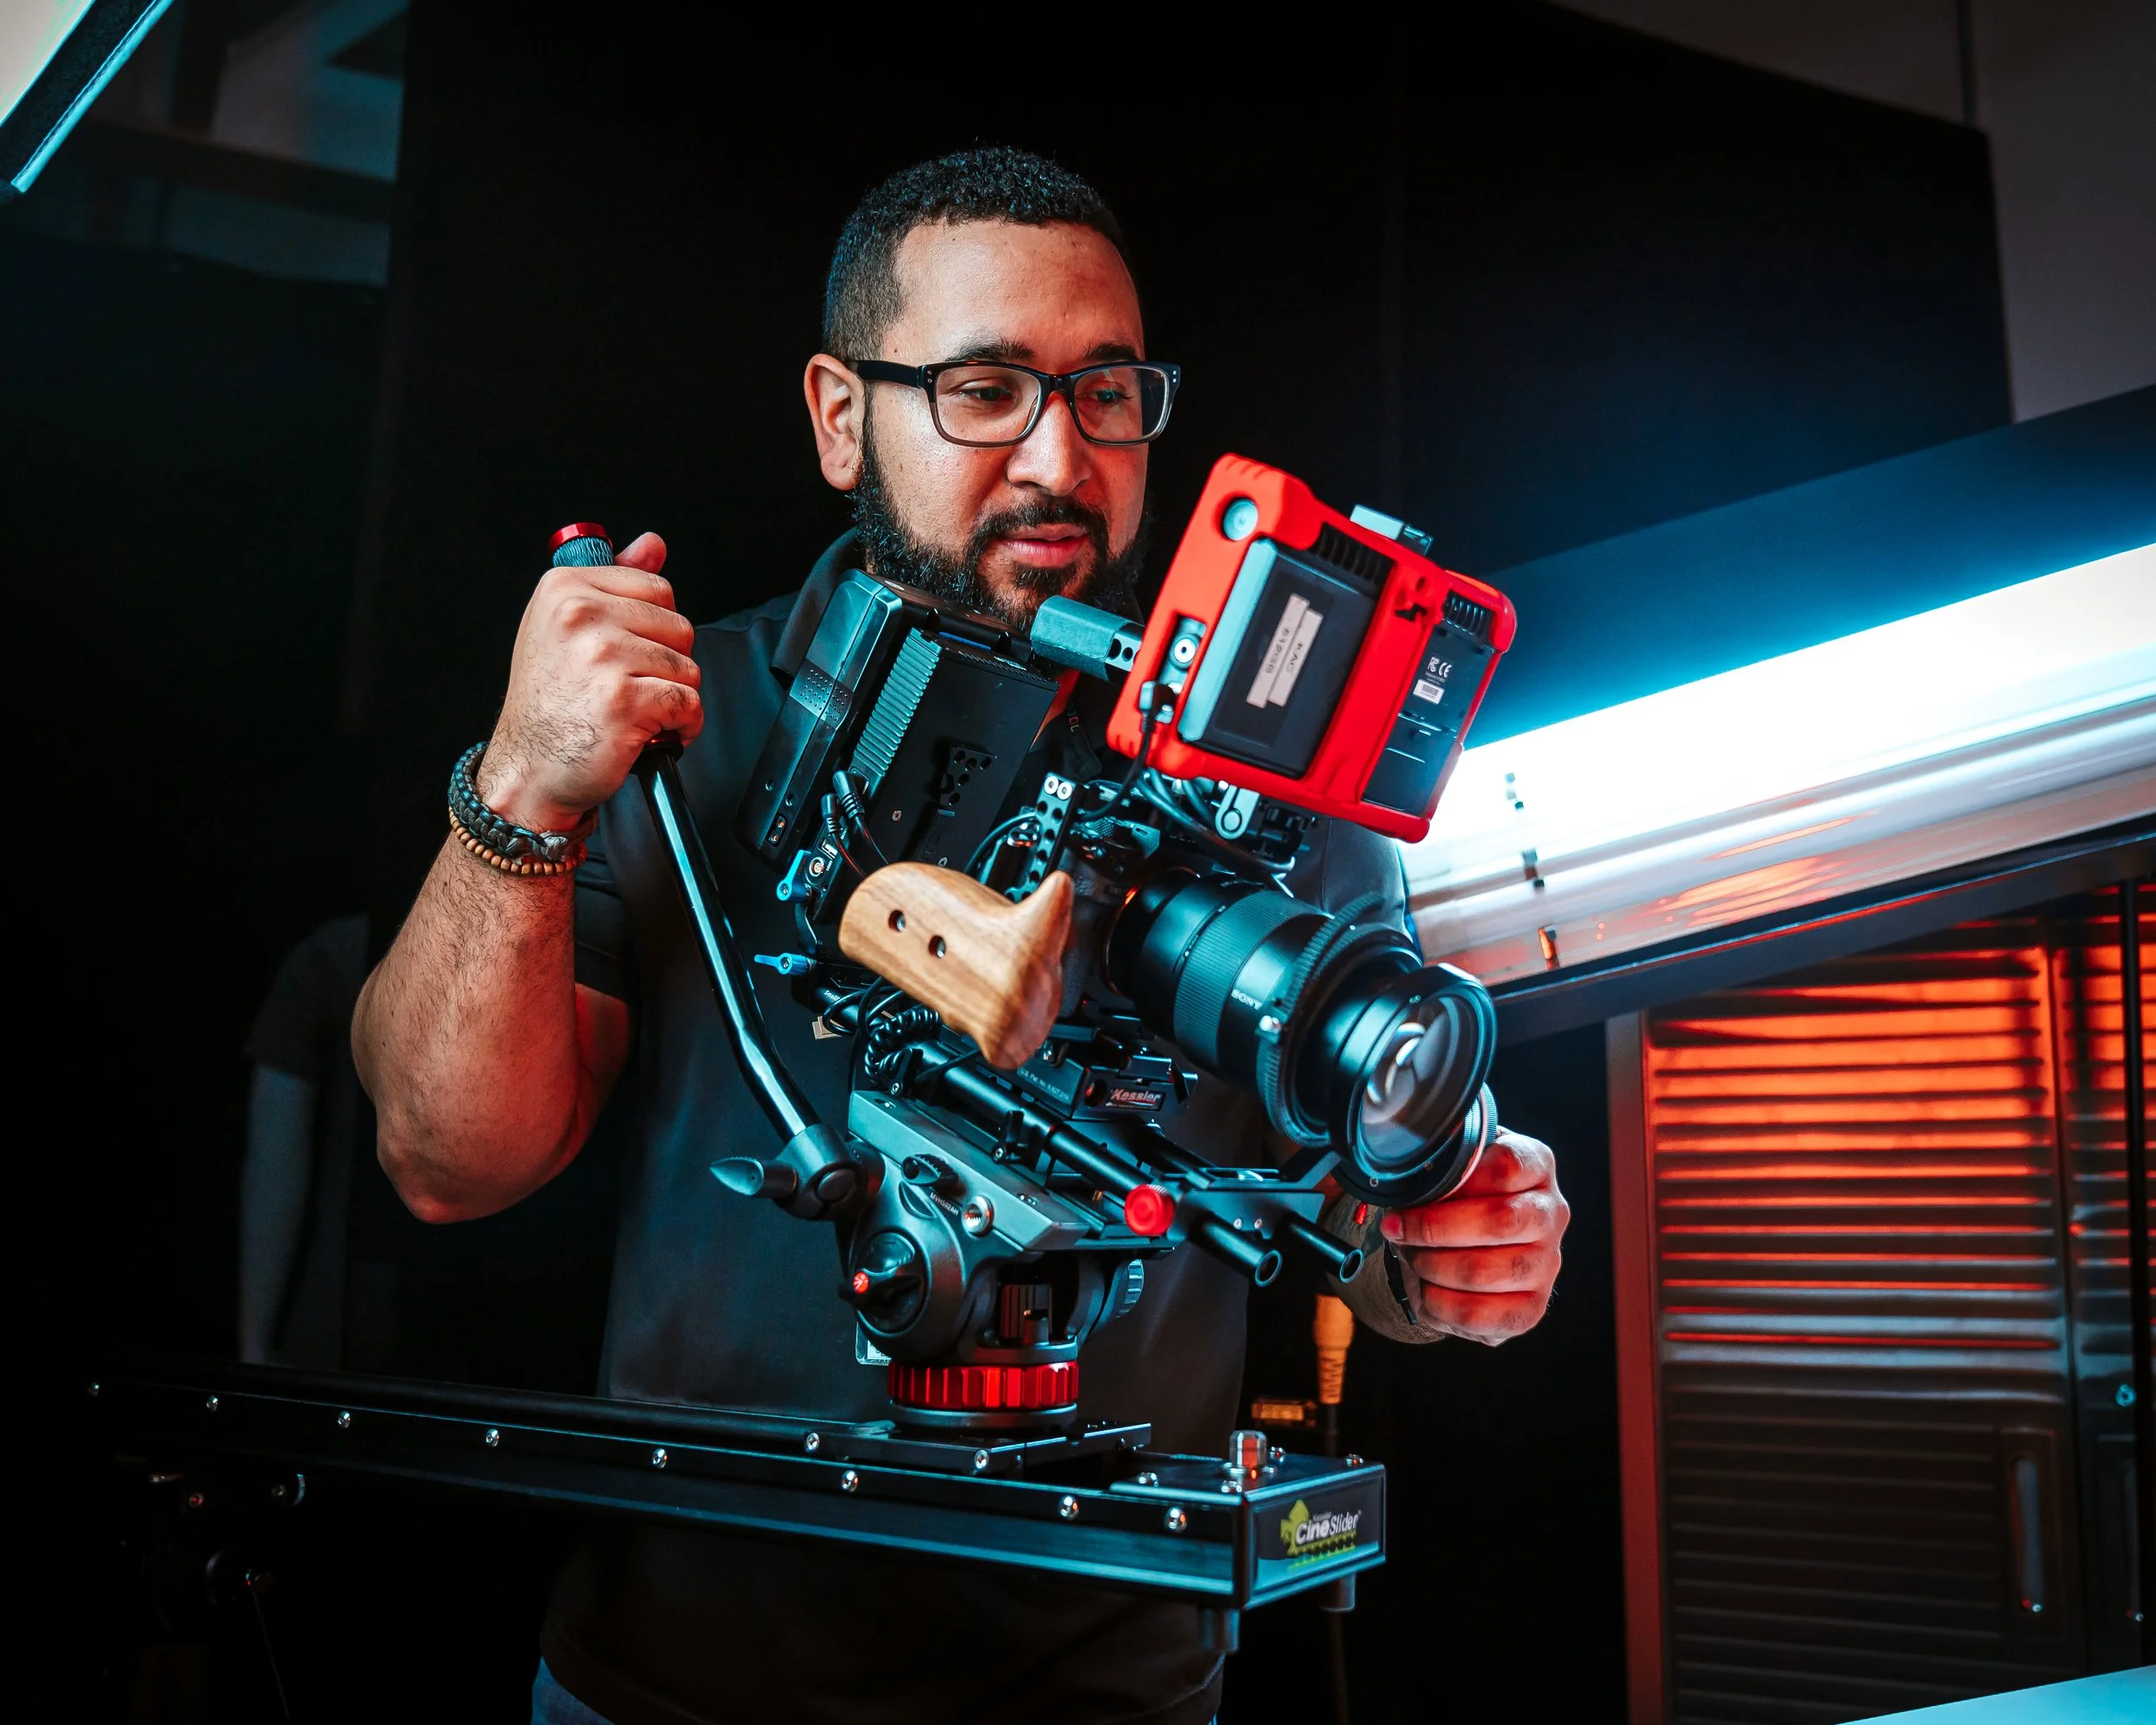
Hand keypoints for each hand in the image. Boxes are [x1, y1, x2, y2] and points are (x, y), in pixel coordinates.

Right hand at [477, 532, 702, 830]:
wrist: (527, 769)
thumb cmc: (550, 705)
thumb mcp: (566, 628)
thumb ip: (614, 582)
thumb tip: (653, 542)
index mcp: (565, 588)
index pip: (658, 589)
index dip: (655, 630)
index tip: (628, 654)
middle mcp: (580, 614)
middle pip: (679, 626)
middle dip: (667, 665)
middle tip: (629, 688)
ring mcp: (602, 656)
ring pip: (687, 667)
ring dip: (672, 698)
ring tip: (635, 713)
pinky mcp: (623, 699)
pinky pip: (688, 703)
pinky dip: (682, 727)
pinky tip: (651, 734)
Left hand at [1381, 1129, 1567, 1344]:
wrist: (1463, 1246)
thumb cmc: (1454, 1197)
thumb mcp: (1449, 1167)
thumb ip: (1438, 1164)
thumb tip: (1407, 1181)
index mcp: (1535, 1166)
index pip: (1508, 1166)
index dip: (1458, 1178)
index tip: (1419, 1186)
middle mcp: (1551, 1214)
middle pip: (1500, 1221)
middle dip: (1434, 1227)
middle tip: (1397, 1227)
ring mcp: (1546, 1264)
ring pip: (1483, 1271)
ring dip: (1430, 1265)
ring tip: (1412, 1256)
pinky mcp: (1531, 1308)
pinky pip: (1478, 1313)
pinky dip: (1437, 1303)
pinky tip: (1425, 1289)